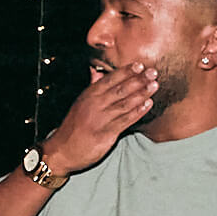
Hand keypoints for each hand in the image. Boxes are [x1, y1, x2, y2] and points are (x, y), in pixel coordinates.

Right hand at [41, 63, 158, 176]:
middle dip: (138, 80)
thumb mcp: (80, 103)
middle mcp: (94, 105)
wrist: (62, 151)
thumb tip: (97, 71)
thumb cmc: (73, 127)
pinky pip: (125, 121)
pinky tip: (148, 104)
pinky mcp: (106, 134)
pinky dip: (138, 112)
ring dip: (141, 93)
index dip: (126, 72)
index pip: (110, 80)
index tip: (139, 65)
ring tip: (154, 85)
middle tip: (153, 72)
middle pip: (120, 89)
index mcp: (88, 95)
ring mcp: (100, 120)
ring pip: (125, 104)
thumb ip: (91, 87)